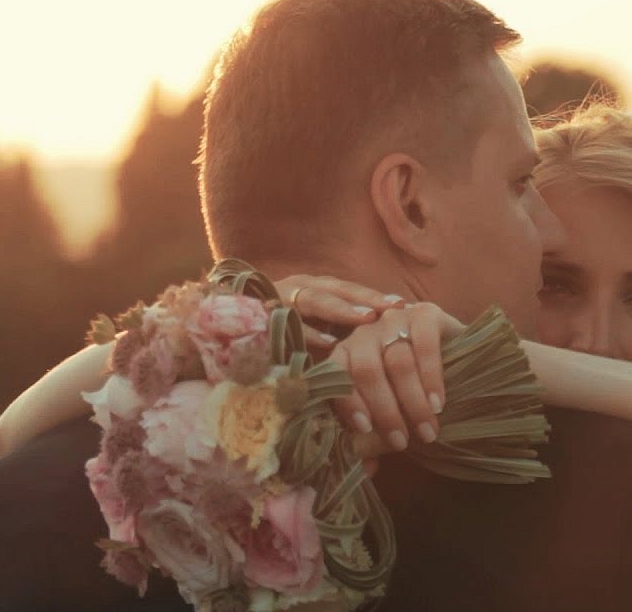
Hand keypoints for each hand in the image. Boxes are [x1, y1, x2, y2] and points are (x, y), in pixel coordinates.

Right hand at [275, 274, 405, 350]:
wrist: (225, 332)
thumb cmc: (280, 335)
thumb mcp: (315, 330)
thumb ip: (341, 333)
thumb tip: (384, 342)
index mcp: (314, 289)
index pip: (351, 290)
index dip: (377, 297)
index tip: (406, 306)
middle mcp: (299, 288)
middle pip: (339, 290)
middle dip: (367, 299)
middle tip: (394, 308)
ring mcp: (280, 299)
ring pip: (315, 300)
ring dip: (343, 310)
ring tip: (368, 319)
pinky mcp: (262, 317)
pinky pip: (289, 323)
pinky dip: (309, 333)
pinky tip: (329, 344)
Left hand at [328, 303, 464, 451]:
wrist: (456, 361)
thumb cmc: (410, 393)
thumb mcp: (386, 410)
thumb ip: (372, 432)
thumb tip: (365, 465)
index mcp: (346, 353)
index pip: (337, 374)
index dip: (348, 401)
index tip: (365, 429)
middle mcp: (365, 332)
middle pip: (367, 370)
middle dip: (385, 410)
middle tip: (402, 442)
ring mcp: (395, 319)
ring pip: (397, 361)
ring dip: (412, 402)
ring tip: (427, 430)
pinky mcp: (426, 313)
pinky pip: (425, 345)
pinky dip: (431, 378)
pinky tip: (438, 403)